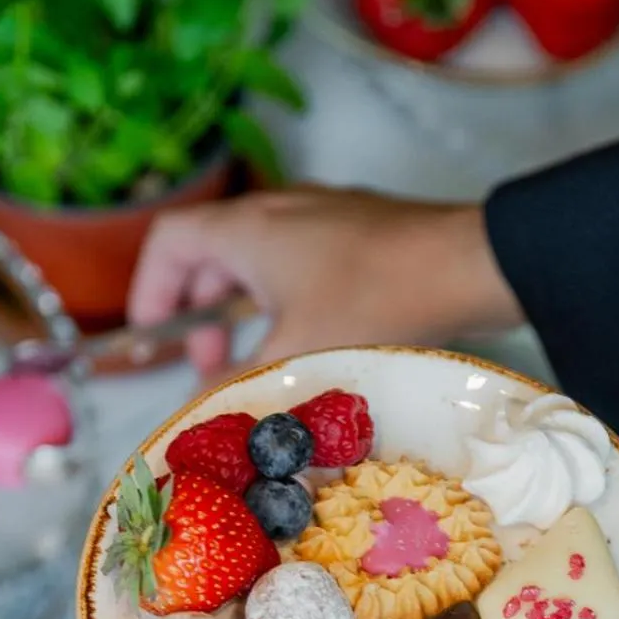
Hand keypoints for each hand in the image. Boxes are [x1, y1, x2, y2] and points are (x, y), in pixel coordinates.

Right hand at [127, 186, 522, 375]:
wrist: (469, 265)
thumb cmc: (377, 300)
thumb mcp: (299, 353)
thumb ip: (243, 382)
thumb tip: (207, 410)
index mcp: (248, 227)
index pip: (168, 241)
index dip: (149, 291)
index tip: (156, 340)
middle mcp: (280, 208)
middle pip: (212, 253)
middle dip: (201, 313)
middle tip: (213, 366)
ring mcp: (323, 214)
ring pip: (260, 259)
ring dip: (246, 309)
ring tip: (259, 358)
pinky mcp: (361, 230)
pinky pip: (301, 260)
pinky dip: (287, 299)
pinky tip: (315, 340)